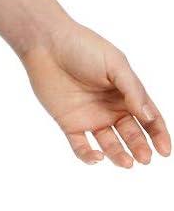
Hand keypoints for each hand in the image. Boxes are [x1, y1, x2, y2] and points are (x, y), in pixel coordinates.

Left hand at [21, 21, 169, 167]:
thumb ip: (133, 90)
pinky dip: (88, 155)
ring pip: (108, 144)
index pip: (148, 118)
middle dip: (140, 147)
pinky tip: (97, 158)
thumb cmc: (85, 48)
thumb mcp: (116, 65)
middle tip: (145, 159)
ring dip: (118, 155)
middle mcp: (111, 108)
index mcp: (127, 93)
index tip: (165, 151)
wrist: (49, 46)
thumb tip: (148, 116)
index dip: (158, 134)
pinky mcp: (70, 124)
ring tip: (126, 163)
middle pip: (131, 134)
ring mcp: (91, 117)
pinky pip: (80, 146)